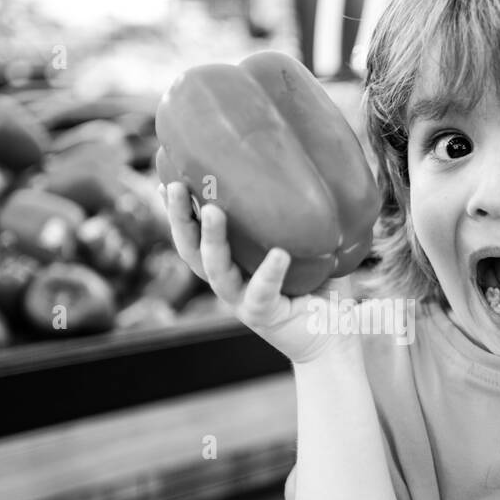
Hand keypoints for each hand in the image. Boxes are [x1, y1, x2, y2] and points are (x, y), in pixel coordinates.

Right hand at [162, 181, 354, 363]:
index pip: (195, 235)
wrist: (334, 337)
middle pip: (192, 251)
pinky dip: (269, 273)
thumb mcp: (307, 246)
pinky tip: (279, 254)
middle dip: (180, 218)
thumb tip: (312, 163)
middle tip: (174, 185)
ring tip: (213, 211)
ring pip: (216, 272)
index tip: (165, 176)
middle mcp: (230, 282)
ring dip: (211, 240)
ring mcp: (243, 301)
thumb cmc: (320, 287)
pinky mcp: (264, 317)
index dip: (178, 210)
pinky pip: (261, 293)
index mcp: (232, 264)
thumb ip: (299, 216)